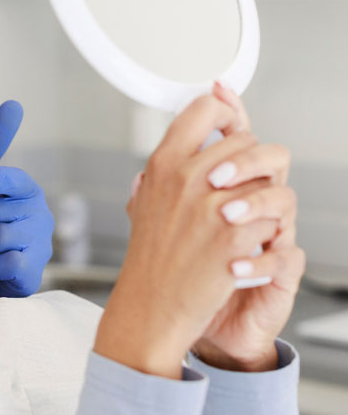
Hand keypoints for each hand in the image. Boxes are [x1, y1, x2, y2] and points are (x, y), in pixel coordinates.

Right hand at [94, 91, 291, 378]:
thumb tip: (183, 137)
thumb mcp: (144, 202)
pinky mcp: (234, 236)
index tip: (227, 124)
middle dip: (248, 164)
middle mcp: (186, 178)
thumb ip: (163, 168)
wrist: (152, 306)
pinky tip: (245, 244)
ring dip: (261, 197)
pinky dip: (264, 231)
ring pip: (265, 177)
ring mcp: (211, 206)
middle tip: (236, 188)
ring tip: (242, 218)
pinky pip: (271, 215)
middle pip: (245, 140)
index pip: (205, 109)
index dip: (223, 112)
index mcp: (163, 164)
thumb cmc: (149, 259)